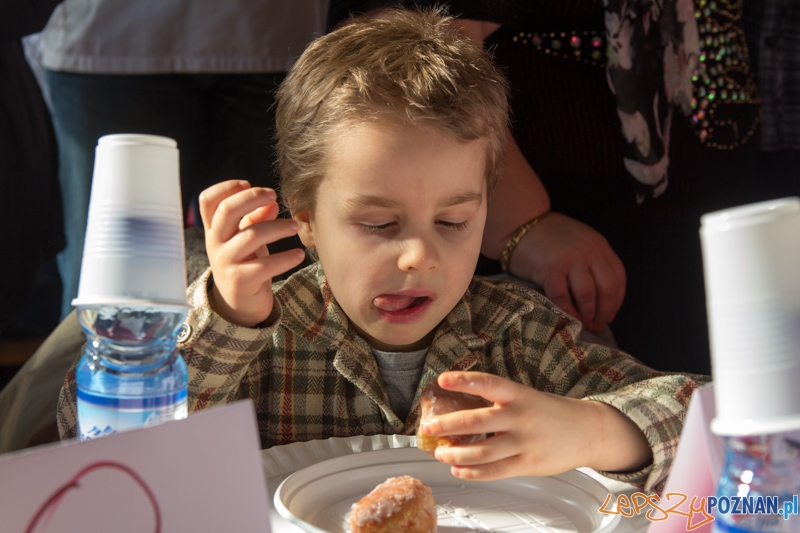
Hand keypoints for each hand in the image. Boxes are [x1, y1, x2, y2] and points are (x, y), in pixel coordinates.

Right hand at [199, 180, 304, 326]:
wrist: (239, 305)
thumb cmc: (245, 264)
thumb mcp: (247, 239)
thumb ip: (256, 219)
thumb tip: (272, 202)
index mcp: (214, 230)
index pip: (207, 201)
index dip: (226, 187)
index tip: (248, 183)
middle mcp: (215, 243)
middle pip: (227, 210)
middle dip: (252, 198)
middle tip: (274, 195)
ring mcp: (226, 262)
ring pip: (251, 235)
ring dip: (278, 228)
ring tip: (295, 227)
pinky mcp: (240, 281)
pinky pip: (265, 265)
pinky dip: (286, 258)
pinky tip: (298, 255)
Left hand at [419, 372, 649, 479]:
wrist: (587, 432)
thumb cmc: (550, 413)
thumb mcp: (526, 398)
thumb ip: (498, 404)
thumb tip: (460, 415)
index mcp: (519, 394)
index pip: (488, 384)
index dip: (464, 381)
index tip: (442, 379)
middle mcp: (520, 416)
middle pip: (476, 421)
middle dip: (447, 426)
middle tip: (428, 428)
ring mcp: (524, 442)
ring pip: (481, 451)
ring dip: (455, 454)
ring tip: (441, 453)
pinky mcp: (528, 464)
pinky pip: (494, 471)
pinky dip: (472, 472)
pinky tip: (459, 470)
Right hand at [508, 212, 625, 331]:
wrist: (519, 223)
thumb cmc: (548, 236)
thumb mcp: (579, 241)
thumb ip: (592, 261)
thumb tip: (601, 297)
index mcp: (598, 245)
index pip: (618, 277)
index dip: (617, 300)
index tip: (610, 315)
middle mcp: (589, 252)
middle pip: (607, 288)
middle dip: (605, 312)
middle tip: (598, 325)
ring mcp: (570, 260)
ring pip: (588, 296)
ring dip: (588, 315)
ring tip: (584, 325)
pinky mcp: (550, 269)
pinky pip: (563, 297)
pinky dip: (568, 312)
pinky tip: (568, 319)